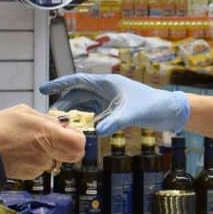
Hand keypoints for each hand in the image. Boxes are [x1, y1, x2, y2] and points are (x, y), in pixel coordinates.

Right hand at [0, 105, 85, 179]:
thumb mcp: (24, 112)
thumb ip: (45, 118)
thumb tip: (57, 123)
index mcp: (48, 134)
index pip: (78, 143)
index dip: (77, 137)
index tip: (69, 132)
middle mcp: (47, 153)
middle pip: (71, 155)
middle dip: (66, 146)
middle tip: (55, 138)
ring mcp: (39, 166)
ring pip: (54, 159)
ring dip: (47, 152)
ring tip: (28, 142)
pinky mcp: (30, 175)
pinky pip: (40, 166)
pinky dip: (34, 159)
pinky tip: (21, 151)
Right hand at [39, 74, 188, 136]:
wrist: (169, 111)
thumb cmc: (152, 106)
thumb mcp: (131, 114)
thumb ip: (113, 123)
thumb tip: (97, 132)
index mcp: (107, 83)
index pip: (77, 81)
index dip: (59, 84)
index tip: (43, 89)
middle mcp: (106, 89)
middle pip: (78, 94)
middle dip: (64, 104)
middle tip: (50, 116)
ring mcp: (110, 99)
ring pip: (85, 104)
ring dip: (74, 113)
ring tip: (61, 124)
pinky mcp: (115, 109)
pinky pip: (95, 113)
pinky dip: (86, 120)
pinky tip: (79, 129)